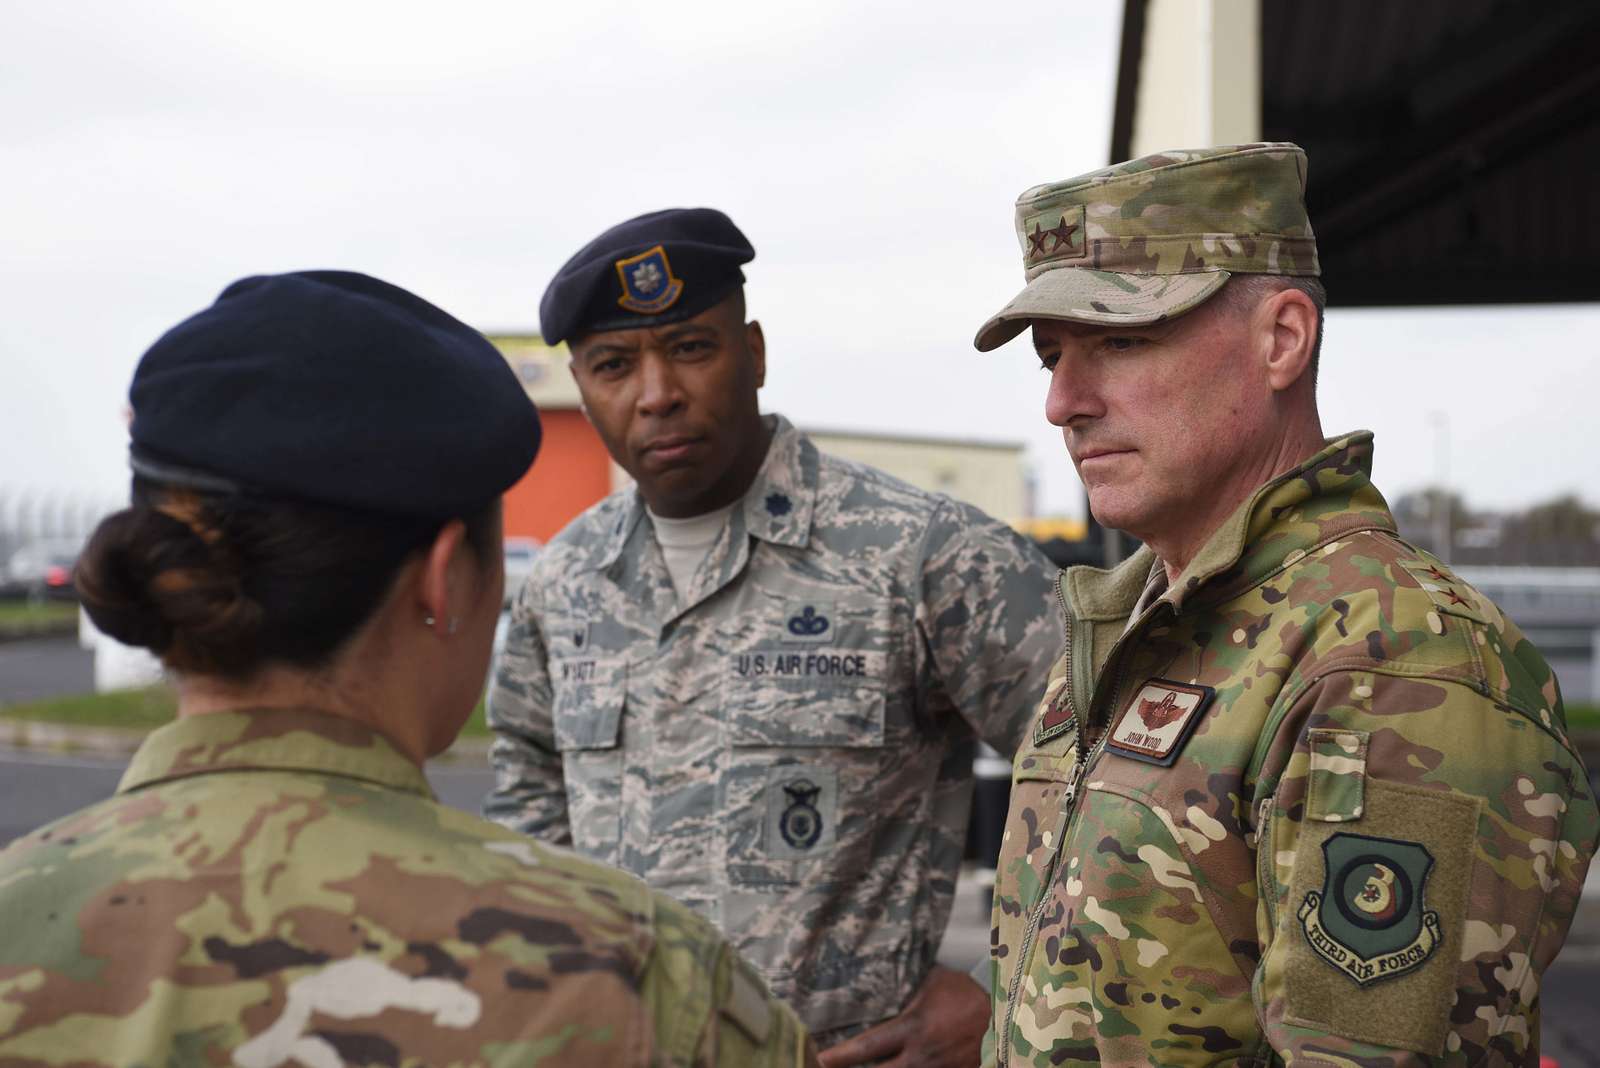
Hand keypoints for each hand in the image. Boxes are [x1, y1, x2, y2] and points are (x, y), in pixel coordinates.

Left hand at [816, 964, 987, 1067]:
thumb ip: (908, 985)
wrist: (1008, 1017)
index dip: (840, 1057)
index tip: (820, 1059)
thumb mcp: (934, 981)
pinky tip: (899, 1067)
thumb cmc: (968, 994)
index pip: (867, 1047)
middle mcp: (921, 1057)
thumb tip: (883, 974)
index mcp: (913, 1029)